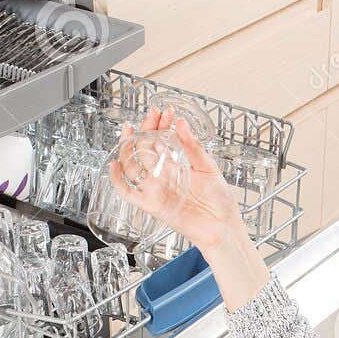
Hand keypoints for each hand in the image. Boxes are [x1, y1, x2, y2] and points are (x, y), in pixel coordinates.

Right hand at [110, 107, 244, 254]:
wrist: (223, 225)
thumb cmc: (219, 200)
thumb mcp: (209, 166)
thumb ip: (194, 147)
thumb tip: (181, 124)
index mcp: (176, 166)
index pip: (161, 140)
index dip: (161, 125)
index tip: (166, 112)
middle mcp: (163, 176)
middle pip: (145, 148)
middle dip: (147, 128)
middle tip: (153, 113)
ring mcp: (156, 189)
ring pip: (133, 166)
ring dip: (130, 146)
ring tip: (131, 128)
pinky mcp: (152, 204)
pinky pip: (129, 193)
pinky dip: (118, 181)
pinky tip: (115, 165)